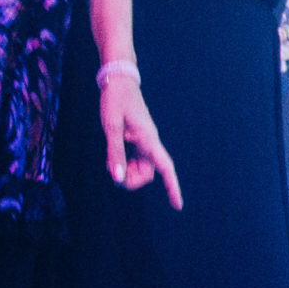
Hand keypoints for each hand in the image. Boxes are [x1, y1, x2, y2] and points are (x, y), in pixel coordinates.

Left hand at [98, 72, 182, 207]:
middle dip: (132, 181)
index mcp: (148, 140)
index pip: (165, 168)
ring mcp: (144, 142)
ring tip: (111, 163)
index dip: (172, 188)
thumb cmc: (115, 101)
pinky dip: (123, 164)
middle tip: (112, 174)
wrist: (119, 81)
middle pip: (149, 174)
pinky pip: (133, 160)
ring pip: (140, 169)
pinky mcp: (137, 140)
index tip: (177, 206)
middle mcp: (150, 143)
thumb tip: (117, 178)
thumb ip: (114, 153)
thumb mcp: (111, 127)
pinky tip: (113, 158)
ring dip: (127, 173)